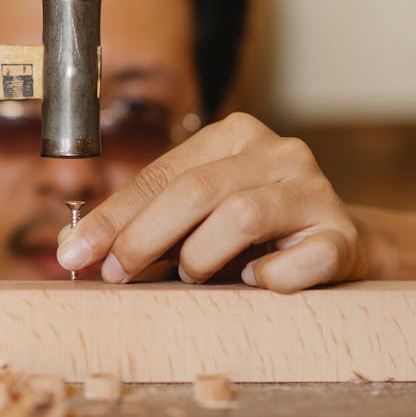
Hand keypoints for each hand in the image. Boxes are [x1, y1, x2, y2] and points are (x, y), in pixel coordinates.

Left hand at [57, 112, 366, 293]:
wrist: (338, 248)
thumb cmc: (251, 236)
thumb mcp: (197, 217)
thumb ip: (147, 223)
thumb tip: (74, 247)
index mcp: (234, 136)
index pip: (161, 174)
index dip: (112, 216)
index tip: (74, 252)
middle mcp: (277, 152)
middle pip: (195, 190)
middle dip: (143, 237)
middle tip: (116, 275)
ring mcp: (314, 190)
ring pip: (240, 215)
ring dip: (202, 256)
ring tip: (194, 276)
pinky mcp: (342, 234)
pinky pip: (298, 260)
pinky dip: (268, 278)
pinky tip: (254, 280)